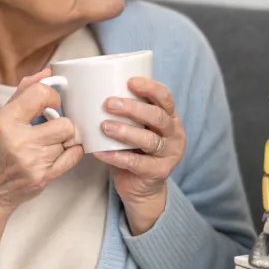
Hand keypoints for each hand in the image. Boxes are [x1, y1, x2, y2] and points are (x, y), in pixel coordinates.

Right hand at [0, 67, 84, 220]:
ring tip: (48, 143)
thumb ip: (24, 93)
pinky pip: (73, 157)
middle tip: (52, 127)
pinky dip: (71, 152)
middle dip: (62, 123)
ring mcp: (33, 161)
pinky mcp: (44, 177)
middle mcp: (20, 140)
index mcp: (6, 121)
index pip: (41, 94)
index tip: (51, 104)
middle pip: (64, 123)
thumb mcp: (0, 118)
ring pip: (68, 140)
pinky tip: (60, 151)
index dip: (53, 97)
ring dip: (62, 140)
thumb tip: (48, 73)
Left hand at [94, 77, 185, 234]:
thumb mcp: (136, 127)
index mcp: (170, 117)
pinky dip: (116, 156)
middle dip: (133, 108)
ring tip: (104, 126)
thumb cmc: (135, 149)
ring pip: (149, 140)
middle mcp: (174, 134)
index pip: (165, 97)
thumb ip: (127, 112)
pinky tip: (100, 152)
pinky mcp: (158, 172)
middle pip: (158, 116)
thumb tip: (94, 90)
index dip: (150, 87)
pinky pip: (136, 163)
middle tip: (109, 103)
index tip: (130, 81)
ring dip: (125, 131)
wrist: (141, 186)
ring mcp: (169, 154)